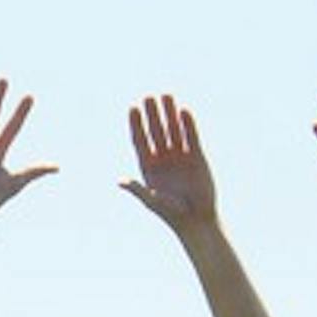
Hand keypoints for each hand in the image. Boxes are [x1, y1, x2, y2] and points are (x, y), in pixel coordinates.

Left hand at [119, 94, 217, 234]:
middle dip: (152, 115)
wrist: (196, 220)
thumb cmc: (171, 214)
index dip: (136, 125)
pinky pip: (191, 137)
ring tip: (166, 96)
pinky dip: (188, 125)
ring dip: (169, 115)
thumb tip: (119, 181)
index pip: (140, 141)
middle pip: (155, 132)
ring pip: (173, 131)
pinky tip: (184, 111)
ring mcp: (180, 157)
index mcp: (148, 167)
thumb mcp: (152, 201)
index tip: (132, 109)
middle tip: (148, 97)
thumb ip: (137, 189)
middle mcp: (163, 159)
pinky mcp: (197, 157)